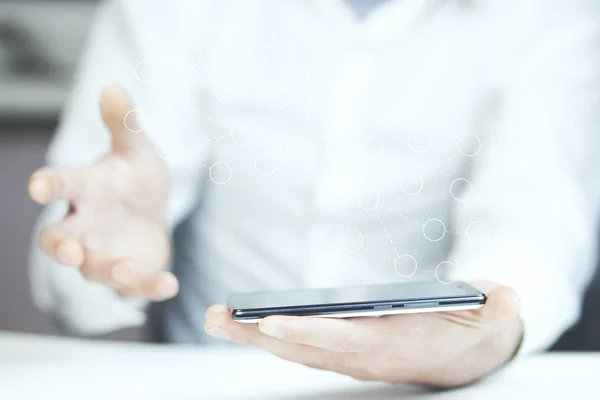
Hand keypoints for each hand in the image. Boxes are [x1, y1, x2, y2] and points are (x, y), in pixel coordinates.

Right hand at [28, 85, 177, 300]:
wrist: (151, 210)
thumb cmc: (134, 177)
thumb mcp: (136, 149)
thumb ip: (124, 124)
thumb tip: (114, 87)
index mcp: (85, 190)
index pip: (59, 185)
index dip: (45, 185)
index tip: (36, 185)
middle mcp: (86, 225)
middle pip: (58, 240)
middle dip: (59, 246)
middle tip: (66, 250)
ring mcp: (104, 253)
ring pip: (93, 269)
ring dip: (108, 271)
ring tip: (127, 269)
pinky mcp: (128, 273)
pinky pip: (134, 286)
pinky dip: (150, 287)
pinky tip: (170, 284)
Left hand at [204, 281, 522, 387]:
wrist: (462, 356)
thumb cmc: (468, 327)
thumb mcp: (490, 314)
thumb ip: (497, 307)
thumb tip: (509, 296)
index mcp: (392, 343)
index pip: (343, 339)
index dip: (308, 333)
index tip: (269, 323)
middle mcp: (363, 355)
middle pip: (304, 346)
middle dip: (258, 334)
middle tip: (218, 316)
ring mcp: (349, 355)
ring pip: (294, 348)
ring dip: (252, 334)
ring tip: (215, 317)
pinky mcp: (342, 349)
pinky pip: (298, 346)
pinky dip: (267, 336)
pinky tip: (241, 324)